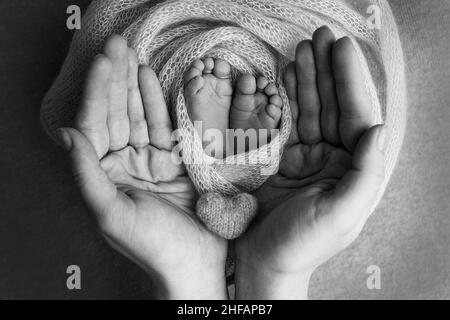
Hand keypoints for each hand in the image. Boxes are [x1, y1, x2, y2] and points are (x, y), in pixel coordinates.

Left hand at [57, 35, 226, 298]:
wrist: (196, 265)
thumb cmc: (153, 248)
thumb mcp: (112, 214)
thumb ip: (86, 175)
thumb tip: (65, 134)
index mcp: (103, 177)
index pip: (96, 125)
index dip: (99, 91)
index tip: (104, 61)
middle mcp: (122, 165)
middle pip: (116, 113)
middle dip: (114, 78)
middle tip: (117, 44)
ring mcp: (149, 161)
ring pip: (138, 115)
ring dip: (133, 84)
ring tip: (131, 54)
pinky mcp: (173, 161)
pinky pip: (163, 126)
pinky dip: (157, 102)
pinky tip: (149, 79)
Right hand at [235, 27, 385, 298]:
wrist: (263, 262)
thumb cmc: (302, 245)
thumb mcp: (340, 213)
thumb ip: (364, 173)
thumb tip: (379, 128)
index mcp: (354, 171)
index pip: (357, 117)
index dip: (350, 81)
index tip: (341, 48)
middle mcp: (334, 159)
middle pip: (334, 106)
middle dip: (328, 71)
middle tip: (319, 37)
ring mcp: (308, 157)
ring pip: (311, 109)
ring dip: (308, 78)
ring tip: (302, 49)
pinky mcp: (283, 158)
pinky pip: (287, 122)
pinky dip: (286, 98)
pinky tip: (287, 77)